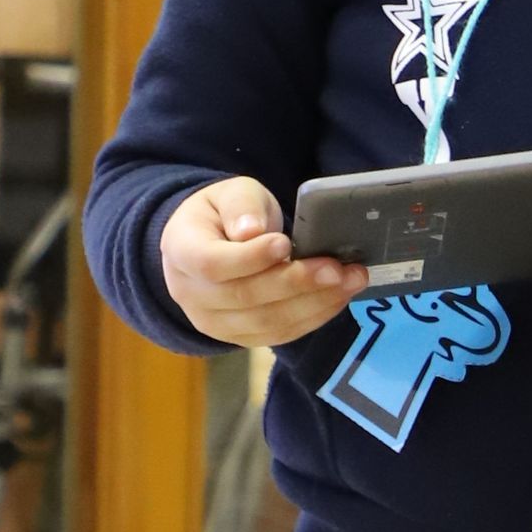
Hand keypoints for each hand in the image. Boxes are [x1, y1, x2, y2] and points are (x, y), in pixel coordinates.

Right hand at [159, 177, 364, 349]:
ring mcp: (214, 323)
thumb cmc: (225, 214)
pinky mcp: (240, 337)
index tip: (285, 244)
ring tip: (350, 280)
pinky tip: (338, 296)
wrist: (211, 244)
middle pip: (245, 298)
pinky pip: (279, 334)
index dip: (250, 258)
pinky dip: (314, 317)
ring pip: (266, 323)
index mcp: (181, 251)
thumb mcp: (230, 193)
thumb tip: (252, 232)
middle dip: (296, 283)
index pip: (212, 264)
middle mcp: (191, 295)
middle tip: (337, 267)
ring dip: (314, 303)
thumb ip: (241, 206)